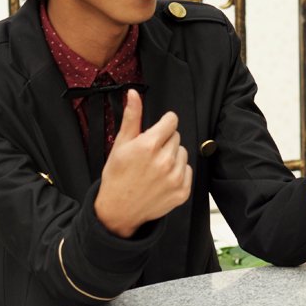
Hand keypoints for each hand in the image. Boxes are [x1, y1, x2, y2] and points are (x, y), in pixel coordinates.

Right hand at [94, 90, 191, 237]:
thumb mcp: (121, 144)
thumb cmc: (117, 177)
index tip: (158, 131)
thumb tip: (134, 94)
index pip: (171, 121)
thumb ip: (132, 117)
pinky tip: (162, 179)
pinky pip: (188, 170)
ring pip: (182, 152)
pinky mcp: (182, 191)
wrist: (118, 210)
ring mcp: (175, 177)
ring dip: (172, 157)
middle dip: (164, 141)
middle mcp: (164, 161)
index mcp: (148, 146)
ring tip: (155, 168)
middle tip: (149, 155)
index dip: (164, 124)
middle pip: (176, 136)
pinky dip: (178, 172)